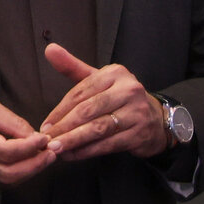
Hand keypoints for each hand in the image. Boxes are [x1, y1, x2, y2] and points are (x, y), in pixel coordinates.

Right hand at [0, 91, 56, 187]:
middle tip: (52, 153)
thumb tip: (35, 137)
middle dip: (35, 165)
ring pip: (4, 182)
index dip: (31, 148)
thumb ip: (10, 121)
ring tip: (42, 158)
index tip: (46, 139)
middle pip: (9, 173)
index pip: (7, 151)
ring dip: (27, 172)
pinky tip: (23, 164)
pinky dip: (13, 175)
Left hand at [40, 43, 166, 160]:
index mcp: (115, 74)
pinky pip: (108, 144)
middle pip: (88, 110)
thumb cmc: (120, 98)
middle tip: (47, 138)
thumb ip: (72, 67)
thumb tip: (50, 49)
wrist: (157, 120)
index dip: (60, 110)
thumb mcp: (99, 79)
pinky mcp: (139, 134)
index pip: (81, 92)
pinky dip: (88, 151)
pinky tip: (73, 154)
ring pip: (97, 128)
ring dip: (74, 140)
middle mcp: (128, 91)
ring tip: (56, 148)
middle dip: (64, 126)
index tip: (46, 124)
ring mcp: (136, 113)